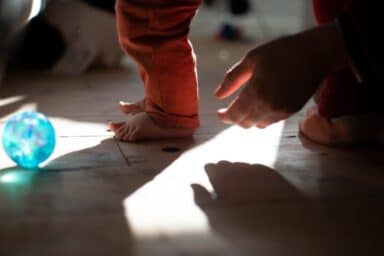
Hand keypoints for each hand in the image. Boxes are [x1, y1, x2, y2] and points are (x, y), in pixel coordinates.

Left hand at [215, 22, 348, 127]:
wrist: (316, 53)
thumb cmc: (281, 51)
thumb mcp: (252, 59)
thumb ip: (232, 79)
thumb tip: (217, 95)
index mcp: (256, 92)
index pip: (234, 114)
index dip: (224, 117)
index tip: (220, 114)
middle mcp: (269, 106)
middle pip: (245, 123)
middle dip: (235, 119)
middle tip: (229, 110)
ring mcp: (282, 111)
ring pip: (258, 125)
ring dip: (249, 119)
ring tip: (245, 106)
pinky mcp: (292, 111)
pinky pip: (271, 121)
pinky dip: (262, 117)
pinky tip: (261, 105)